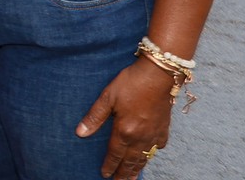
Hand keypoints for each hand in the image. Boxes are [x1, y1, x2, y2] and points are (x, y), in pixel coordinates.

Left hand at [77, 59, 175, 178]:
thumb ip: (94, 117)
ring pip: (144, 158)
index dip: (109, 165)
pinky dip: (151, 155)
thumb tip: (80, 133)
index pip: (114, 154)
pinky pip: (157, 148)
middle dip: (123, 173)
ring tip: (132, 178)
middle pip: (130, 161)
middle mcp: (140, 137)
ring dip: (137, 169)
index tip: (104, 175)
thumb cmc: (131, 83)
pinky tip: (149, 155)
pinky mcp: (164, 129)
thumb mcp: (107, 97)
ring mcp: (154, 135)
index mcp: (125, 131)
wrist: (158, 75)